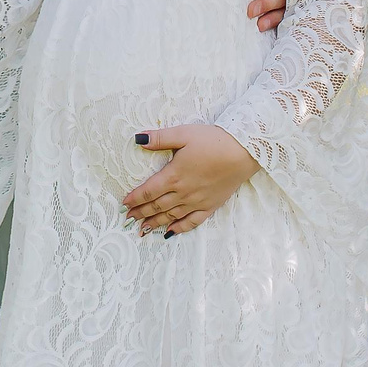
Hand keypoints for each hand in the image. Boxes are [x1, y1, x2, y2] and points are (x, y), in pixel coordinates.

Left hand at [122, 124, 257, 236]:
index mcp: (174, 175)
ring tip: (143, 229)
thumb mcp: (183, 134)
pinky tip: (171, 232)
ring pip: (171, 216)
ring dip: (155, 223)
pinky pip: (192, 222)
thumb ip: (159, 138)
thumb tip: (137, 138)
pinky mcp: (210, 206)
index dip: (135, 198)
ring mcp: (197, 201)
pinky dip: (180, 228)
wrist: (243, 152)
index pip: (148, 190)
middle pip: (157, 205)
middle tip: (128, 218)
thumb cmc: (213, 140)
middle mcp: (183, 192)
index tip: (124, 204)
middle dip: (141, 212)